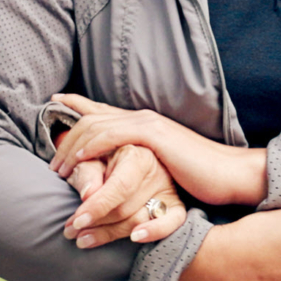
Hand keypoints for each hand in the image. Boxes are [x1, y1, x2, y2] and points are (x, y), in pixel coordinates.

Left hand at [50, 94, 267, 207]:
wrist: (230, 173)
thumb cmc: (199, 176)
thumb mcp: (160, 166)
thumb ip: (138, 162)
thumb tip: (119, 171)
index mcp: (142, 124)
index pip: (101, 110)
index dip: (75, 104)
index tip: (53, 104)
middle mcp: (141, 118)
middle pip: (90, 119)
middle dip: (65, 139)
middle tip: (51, 164)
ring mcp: (148, 124)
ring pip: (96, 127)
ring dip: (73, 149)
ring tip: (59, 171)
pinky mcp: (154, 136)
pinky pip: (113, 136)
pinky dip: (92, 146)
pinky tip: (80, 161)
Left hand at [63, 144, 186, 248]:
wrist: (121, 160)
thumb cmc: (102, 161)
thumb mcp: (90, 161)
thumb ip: (88, 173)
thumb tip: (89, 194)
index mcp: (136, 154)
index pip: (119, 187)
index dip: (97, 207)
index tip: (76, 221)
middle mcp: (156, 171)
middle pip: (126, 208)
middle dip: (95, 223)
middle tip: (69, 231)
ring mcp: (168, 190)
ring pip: (139, 220)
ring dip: (108, 234)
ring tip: (82, 239)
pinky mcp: (176, 206)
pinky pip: (172, 224)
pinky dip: (154, 232)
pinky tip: (135, 239)